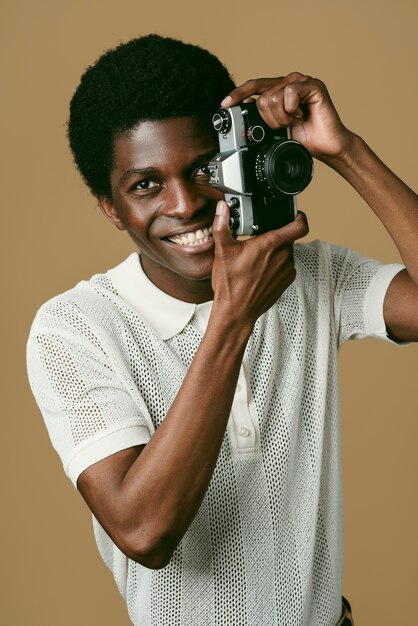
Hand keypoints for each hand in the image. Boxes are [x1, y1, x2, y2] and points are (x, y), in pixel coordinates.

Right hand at [211, 200, 308, 328]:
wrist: (236, 311)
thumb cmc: (230, 284)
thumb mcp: (222, 251)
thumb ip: (223, 226)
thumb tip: (222, 208)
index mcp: (270, 244)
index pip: (300, 225)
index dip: (299, 216)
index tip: (293, 214)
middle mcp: (283, 256)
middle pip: (287, 237)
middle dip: (275, 235)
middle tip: (257, 239)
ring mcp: (287, 270)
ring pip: (286, 251)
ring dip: (275, 250)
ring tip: (256, 257)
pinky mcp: (286, 280)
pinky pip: (285, 265)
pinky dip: (276, 264)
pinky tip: (260, 270)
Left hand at [221, 73, 353, 160]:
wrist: (326, 147)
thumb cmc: (304, 138)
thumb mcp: (275, 129)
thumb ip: (261, 117)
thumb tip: (244, 110)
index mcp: (279, 89)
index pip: (254, 86)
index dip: (238, 94)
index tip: (224, 105)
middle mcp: (289, 81)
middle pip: (262, 97)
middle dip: (269, 119)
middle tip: (284, 126)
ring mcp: (301, 81)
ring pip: (274, 96)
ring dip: (281, 117)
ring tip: (294, 121)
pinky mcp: (313, 85)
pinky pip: (289, 94)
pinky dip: (292, 111)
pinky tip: (302, 115)